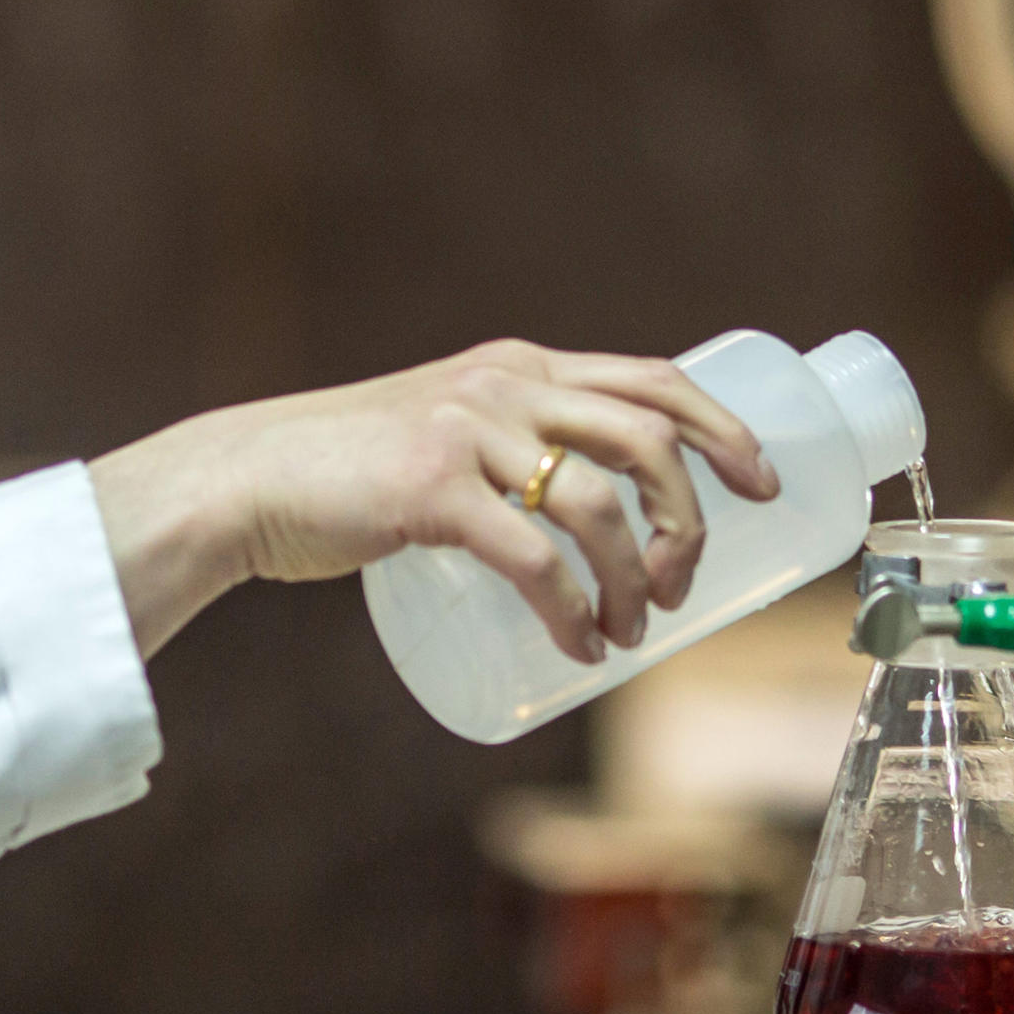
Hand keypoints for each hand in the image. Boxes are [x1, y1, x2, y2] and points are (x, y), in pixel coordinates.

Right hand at [89, 340, 775, 662]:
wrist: (247, 481)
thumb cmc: (352, 472)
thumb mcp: (448, 431)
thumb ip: (510, 447)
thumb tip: (595, 514)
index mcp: (521, 367)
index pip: (654, 380)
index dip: (725, 430)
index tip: (766, 487)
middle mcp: (505, 384)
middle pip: (647, 438)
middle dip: (689, 518)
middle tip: (685, 585)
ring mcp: (467, 433)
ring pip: (598, 504)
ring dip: (634, 579)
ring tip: (630, 631)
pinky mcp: (428, 490)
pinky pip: (530, 557)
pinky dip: (570, 609)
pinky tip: (580, 647)